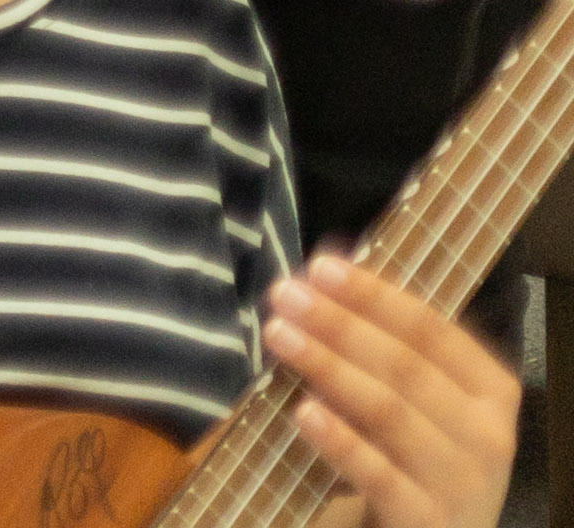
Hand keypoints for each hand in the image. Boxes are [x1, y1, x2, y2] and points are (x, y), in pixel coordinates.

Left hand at [268, 249, 517, 527]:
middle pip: (406, 367)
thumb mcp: (427, 399)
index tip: (319, 267)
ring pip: (390, 413)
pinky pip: (378, 475)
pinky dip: (339, 440)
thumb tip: (324, 273)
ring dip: (329, 368)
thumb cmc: (424, 451)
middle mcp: (488, 434)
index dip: (375, 296)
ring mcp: (462, 482)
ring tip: (278, 335)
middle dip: (340, 325)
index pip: (432, 330)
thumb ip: (388, 342)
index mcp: (491, 390)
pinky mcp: (427, 520)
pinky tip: (302, 411)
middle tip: (283, 295)